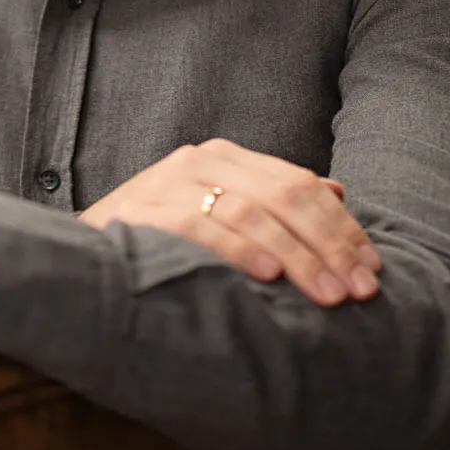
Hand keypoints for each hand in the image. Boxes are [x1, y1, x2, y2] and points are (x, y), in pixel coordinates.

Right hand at [79, 138, 379, 306]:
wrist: (79, 257)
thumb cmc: (159, 240)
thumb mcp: (221, 214)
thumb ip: (274, 202)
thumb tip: (337, 192)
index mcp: (225, 157)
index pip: (300, 185)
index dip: (342, 228)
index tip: (371, 271)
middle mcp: (200, 159)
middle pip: (283, 197)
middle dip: (328, 245)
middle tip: (357, 291)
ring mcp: (167, 181)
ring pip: (249, 211)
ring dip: (295, 256)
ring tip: (325, 293)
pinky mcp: (139, 210)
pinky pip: (197, 225)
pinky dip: (236, 249)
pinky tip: (266, 276)